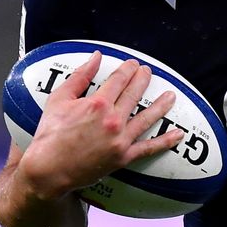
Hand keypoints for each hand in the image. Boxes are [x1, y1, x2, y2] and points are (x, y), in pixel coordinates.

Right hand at [16, 51, 185, 200]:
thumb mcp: (59, 100)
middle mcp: (113, 120)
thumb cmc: (50, 134)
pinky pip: (149, 148)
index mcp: (98, 104)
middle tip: (148, 72)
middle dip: (143, 80)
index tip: (133, 64)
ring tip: (171, 95)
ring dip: (161, 105)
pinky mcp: (124, 156)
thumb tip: (96, 57)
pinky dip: (165, 142)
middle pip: (135, 94)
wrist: (48, 169)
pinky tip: (178, 134)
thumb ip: (80, 76)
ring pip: (147, 118)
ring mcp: (121, 139)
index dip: (128, 70)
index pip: (119, 80)